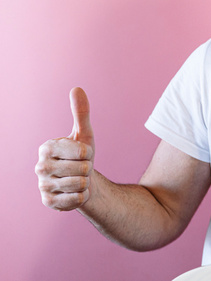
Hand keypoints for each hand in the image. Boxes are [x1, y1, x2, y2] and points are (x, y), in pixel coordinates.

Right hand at [36, 87, 94, 210]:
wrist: (80, 181)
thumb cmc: (81, 155)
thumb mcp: (84, 134)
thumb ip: (81, 112)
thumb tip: (77, 88)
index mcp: (47, 147)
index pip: (81, 151)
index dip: (88, 153)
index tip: (82, 154)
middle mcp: (40, 166)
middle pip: (82, 169)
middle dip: (87, 168)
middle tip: (80, 168)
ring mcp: (42, 185)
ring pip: (80, 184)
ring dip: (85, 182)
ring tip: (78, 179)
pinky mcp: (48, 202)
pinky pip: (77, 199)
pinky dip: (82, 196)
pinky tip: (75, 192)